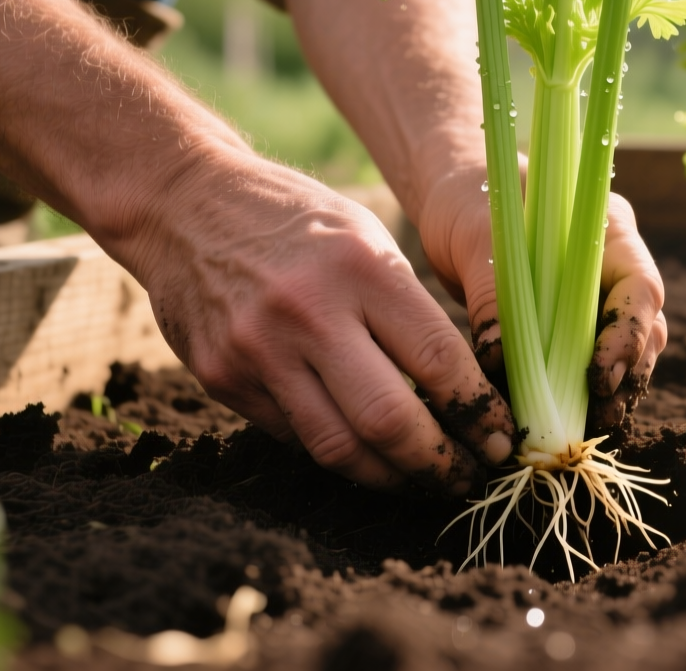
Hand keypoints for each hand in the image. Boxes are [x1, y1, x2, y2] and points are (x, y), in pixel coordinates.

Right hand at [134, 153, 514, 494]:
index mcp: (361, 268)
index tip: (503, 437)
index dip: (480, 412)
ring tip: (422, 481)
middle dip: (440, 463)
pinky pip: (293, 437)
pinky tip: (365, 455)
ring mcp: (258, 351)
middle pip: (390, 420)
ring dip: (390, 477)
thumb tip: (463, 389)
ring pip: (339, 447)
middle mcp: (308, 313)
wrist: (183, 204)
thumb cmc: (295, 219)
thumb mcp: (366, 237)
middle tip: (469, 477)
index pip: (438, 361)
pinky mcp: (222, 379)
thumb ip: (407, 309)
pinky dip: (337, 452)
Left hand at [416, 167, 666, 431]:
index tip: (598, 375)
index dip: (628, 336)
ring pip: (626, 353)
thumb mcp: (476, 235)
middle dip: (626, 376)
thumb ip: (492, 292)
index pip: (640, 287)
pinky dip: (582, 394)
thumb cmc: (469, 199)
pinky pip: (590, 363)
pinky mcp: (572, 323)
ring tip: (586, 428)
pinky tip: (568, 421)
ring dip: (611, 392)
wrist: (453, 197)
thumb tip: (500, 360)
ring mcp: (596, 295)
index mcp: (606, 231)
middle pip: (643, 328)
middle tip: (598, 416)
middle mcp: (612, 266)